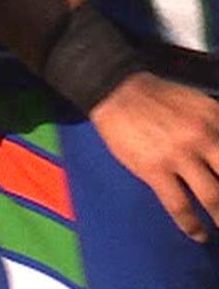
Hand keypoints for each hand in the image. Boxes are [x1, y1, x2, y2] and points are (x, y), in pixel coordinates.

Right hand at [89, 71, 218, 241]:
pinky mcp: (154, 169)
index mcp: (217, 118)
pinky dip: (191, 225)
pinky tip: (198, 234)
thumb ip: (218, 128)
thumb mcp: (199, 104)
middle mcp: (204, 137)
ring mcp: (179, 155)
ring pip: (213, 197)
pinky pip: (179, 205)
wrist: (115, 91)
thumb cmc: (157, 98)